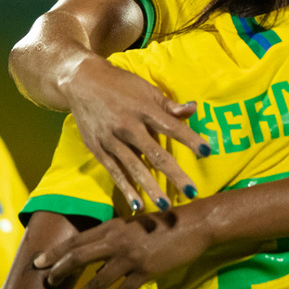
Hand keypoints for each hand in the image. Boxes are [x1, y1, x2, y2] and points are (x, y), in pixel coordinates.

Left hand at [34, 206, 212, 288]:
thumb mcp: (136, 225)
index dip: (55, 252)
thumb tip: (96, 260)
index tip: (37, 262)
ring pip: (96, 282)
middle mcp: (117, 241)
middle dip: (58, 272)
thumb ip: (115, 238)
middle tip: (45, 285)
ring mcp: (131, 257)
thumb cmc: (166, 223)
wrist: (195, 225)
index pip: (76, 240)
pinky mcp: (146, 271)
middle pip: (79, 258)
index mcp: (113, 227)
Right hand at [66, 55, 206, 211]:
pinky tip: (138, 205)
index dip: (190, 139)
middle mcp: (128, 126)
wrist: (81, 82)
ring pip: (134, 168)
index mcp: (144, 109)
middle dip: (174, 174)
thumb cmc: (120, 85)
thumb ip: (169, 105)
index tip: (206, 151)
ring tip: (166, 206)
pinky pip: (115, 172)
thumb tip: (194, 109)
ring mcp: (111, 140)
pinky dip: (126, 189)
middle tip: (192, 191)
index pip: (172, 127)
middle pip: (155, 154)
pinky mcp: (98, 149)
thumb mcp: (146, 90)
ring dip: (151, 188)